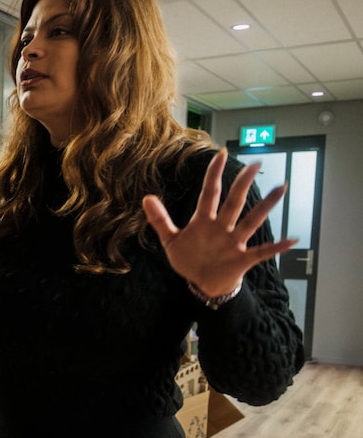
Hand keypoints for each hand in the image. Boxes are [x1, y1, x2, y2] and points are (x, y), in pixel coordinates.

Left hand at [142, 149, 297, 297]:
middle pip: (234, 202)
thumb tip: (146, 198)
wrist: (201, 283)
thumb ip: (160, 220)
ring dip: (266, 206)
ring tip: (280, 188)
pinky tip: (291, 240)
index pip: (209, 193)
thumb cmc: (189, 259)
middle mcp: (222, 228)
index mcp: (204, 221)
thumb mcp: (170, 240)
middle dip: (242, 183)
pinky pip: (262, 251)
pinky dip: (276, 247)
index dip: (213, 174)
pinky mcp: (242, 259)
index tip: (220, 154)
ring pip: (251, 220)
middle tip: (255, 163)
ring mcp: (234, 242)